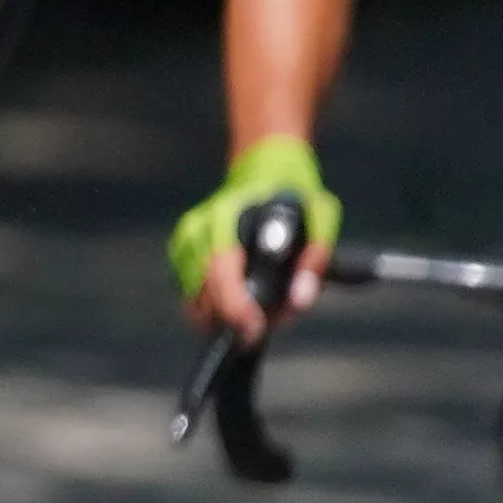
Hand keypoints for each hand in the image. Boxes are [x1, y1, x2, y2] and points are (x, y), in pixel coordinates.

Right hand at [178, 133, 343, 342]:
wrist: (264, 172)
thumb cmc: (297, 196)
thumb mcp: (322, 217)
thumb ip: (315, 258)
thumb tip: (300, 300)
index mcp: (228, 215)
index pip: (220, 268)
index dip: (235, 306)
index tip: (255, 330)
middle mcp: (198, 228)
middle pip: (204, 293)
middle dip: (236, 320)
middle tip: (271, 324)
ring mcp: (185, 240)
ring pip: (195, 301)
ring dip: (226, 317)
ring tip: (262, 310)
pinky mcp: (180, 252)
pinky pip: (192, 296)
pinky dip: (215, 308)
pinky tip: (242, 300)